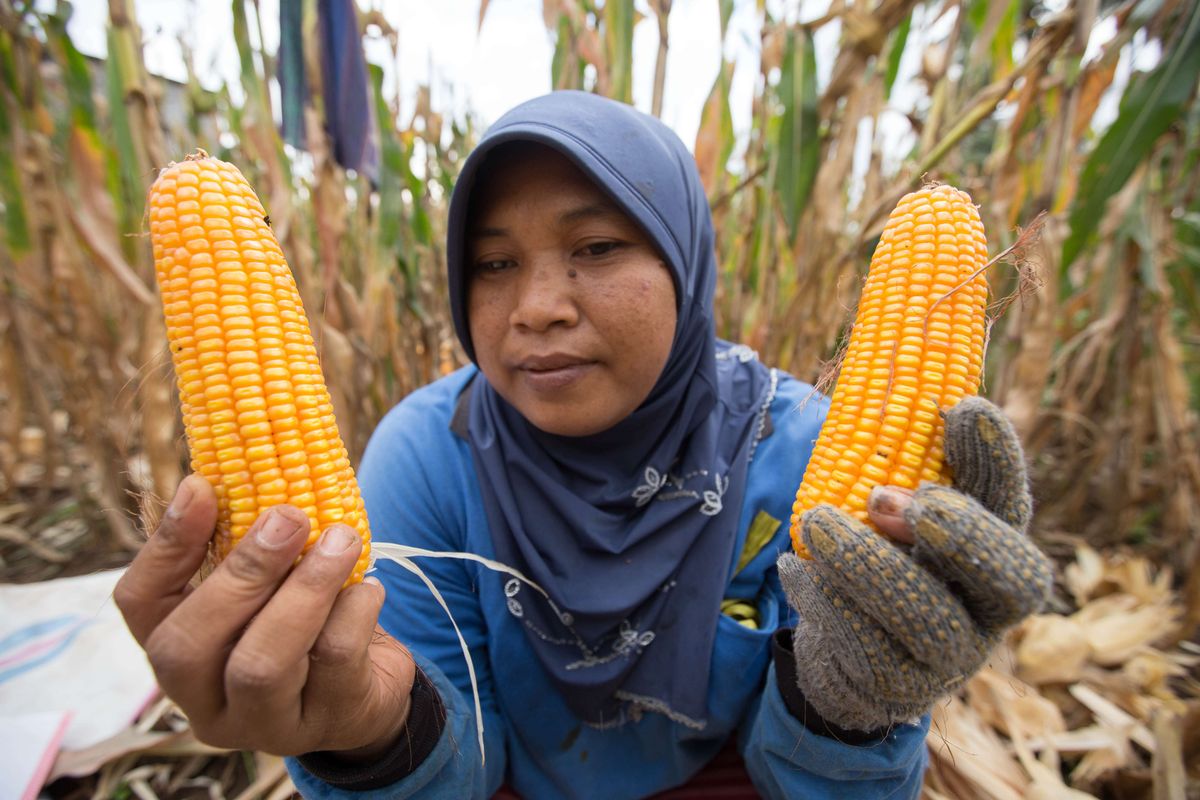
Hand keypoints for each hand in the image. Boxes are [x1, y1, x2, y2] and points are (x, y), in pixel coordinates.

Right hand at [115, 474, 415, 758]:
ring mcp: (262, 724)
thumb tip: (240, 458)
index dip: (165, 544)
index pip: (140, 602)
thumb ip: (246, 539)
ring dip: (304, 590)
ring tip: (341, 540)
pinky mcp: (325, 724)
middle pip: (187, 645)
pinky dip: (353, 612)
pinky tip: (367, 586)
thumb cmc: (306, 615)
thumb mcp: (271, 580)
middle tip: (290, 516)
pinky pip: (333, 663)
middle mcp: (204, 700)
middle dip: (242, 572)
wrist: (369, 686)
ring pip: (261, 664)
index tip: (201, 486)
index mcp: (176, 650)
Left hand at [777, 397, 1053, 731]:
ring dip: (872, 566)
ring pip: (931, 620)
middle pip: (1014, 577)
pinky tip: (796, 569)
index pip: (1011, 498)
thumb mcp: (880, 501)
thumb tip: (870, 368)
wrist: (844, 650)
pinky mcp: (899, 686)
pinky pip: (869, 649)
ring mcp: (951, 653)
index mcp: (991, 541)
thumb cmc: (869, 553)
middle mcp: (988, 602)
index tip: (962, 406)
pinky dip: (828, 602)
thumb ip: (887, 455)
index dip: (996, 458)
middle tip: (898, 499)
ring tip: (821, 523)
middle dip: (963, 535)